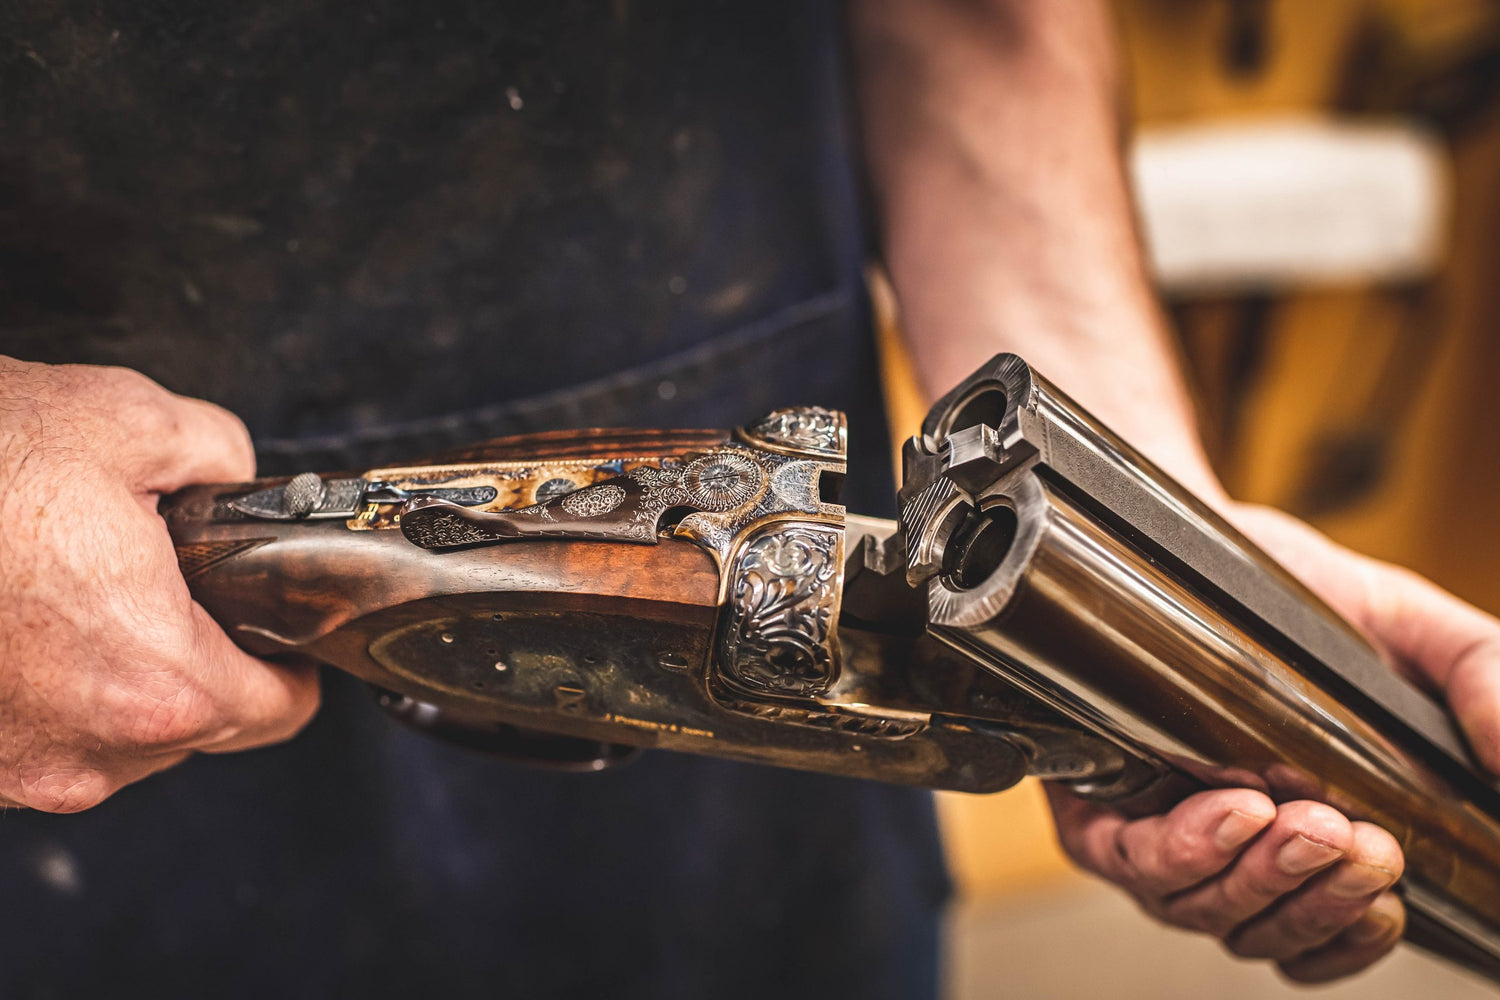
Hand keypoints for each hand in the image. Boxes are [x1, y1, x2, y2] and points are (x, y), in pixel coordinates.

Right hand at [0, 359, 318, 811]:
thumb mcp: (126, 421)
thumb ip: (218, 455)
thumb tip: (234, 475)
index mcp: (156, 680)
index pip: (279, 710)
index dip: (293, 665)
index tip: (285, 638)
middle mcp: (88, 748)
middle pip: (200, 726)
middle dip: (202, 657)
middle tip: (175, 589)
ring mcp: (16, 768)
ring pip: (116, 738)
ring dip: (117, 675)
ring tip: (77, 590)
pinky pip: (41, 736)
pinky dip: (47, 687)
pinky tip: (22, 618)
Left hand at [1046, 501, 1499, 981]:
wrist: (1187, 539)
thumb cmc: (1293, 597)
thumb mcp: (1408, 627)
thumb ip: (1479, 671)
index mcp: (1305, 834)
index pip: (1329, 934)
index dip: (1353, 933)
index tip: (1390, 895)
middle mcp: (1228, 852)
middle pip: (1266, 927)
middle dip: (1314, 896)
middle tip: (1352, 840)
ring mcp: (1157, 835)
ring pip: (1199, 907)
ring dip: (1255, 876)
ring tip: (1295, 819)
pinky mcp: (1094, 809)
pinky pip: (1126, 860)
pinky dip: (1179, 849)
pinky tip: (1230, 810)